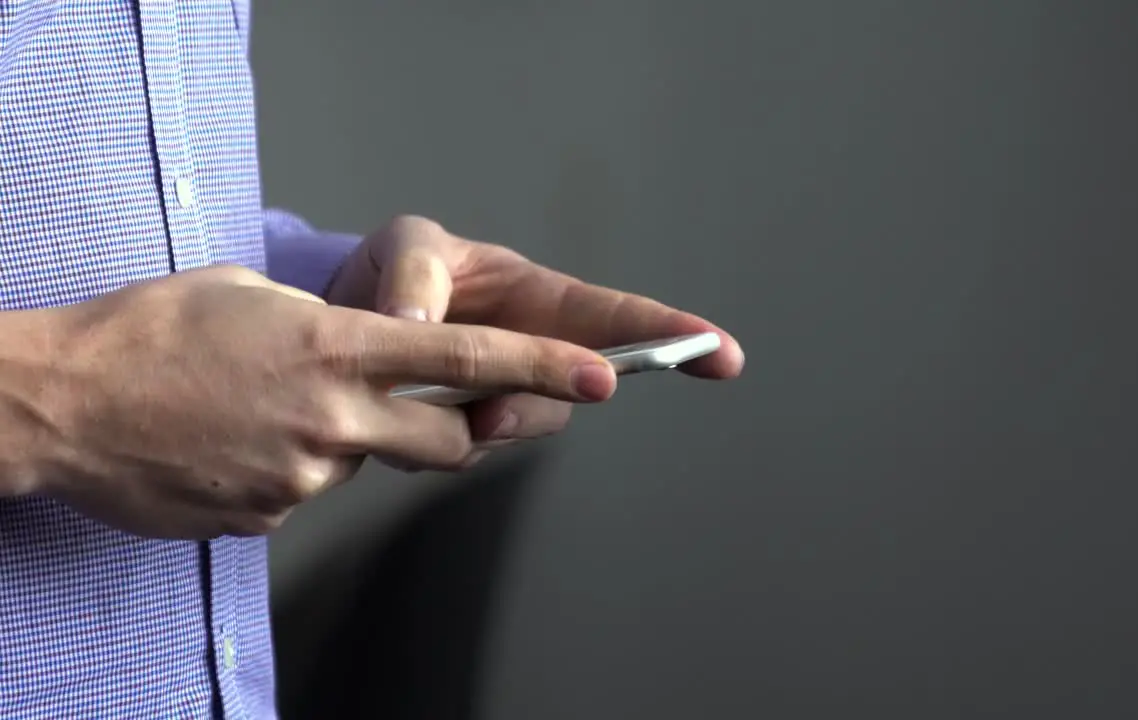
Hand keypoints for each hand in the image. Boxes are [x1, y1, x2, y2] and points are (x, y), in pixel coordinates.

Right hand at [18, 265, 613, 538]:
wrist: (60, 404)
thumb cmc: (150, 332)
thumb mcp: (250, 294)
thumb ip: (330, 325)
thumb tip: (371, 348)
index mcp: (338, 347)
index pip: (469, 359)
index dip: (543, 369)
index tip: (603, 376)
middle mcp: (336, 416)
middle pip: (448, 440)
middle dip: (455, 429)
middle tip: (424, 407)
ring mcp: (304, 473)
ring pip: (368, 463)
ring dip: (348, 439)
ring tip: (272, 408)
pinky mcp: (270, 516)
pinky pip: (311, 490)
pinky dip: (293, 465)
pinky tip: (236, 441)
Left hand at [325, 215, 744, 455]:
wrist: (348, 319)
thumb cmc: (400, 269)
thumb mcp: (408, 248)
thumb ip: (417, 276)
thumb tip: (415, 327)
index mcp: (538, 301)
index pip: (615, 318)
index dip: (672, 334)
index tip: (723, 354)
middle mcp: (534, 355)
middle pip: (570, 393)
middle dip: (538, 406)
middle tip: (488, 416)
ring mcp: (499, 399)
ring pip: (511, 430)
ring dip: (471, 426)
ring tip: (409, 403)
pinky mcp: (456, 434)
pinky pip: (457, 452)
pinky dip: (422, 441)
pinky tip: (390, 417)